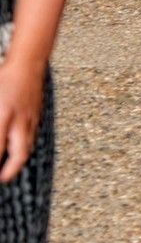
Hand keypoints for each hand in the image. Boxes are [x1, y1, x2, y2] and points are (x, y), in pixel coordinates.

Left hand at [0, 61, 42, 183]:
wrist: (29, 63)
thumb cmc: (5, 78)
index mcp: (4, 115)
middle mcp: (20, 121)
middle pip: (18, 155)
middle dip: (9, 171)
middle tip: (1, 179)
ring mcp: (31, 119)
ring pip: (26, 148)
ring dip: (16, 161)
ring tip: (6, 169)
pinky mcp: (36, 117)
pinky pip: (29, 138)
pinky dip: (21, 148)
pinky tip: (14, 149)